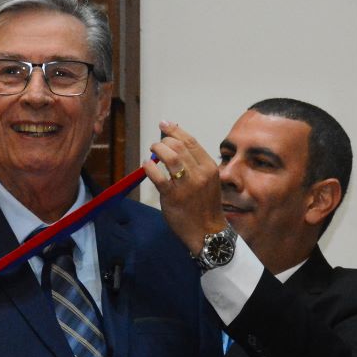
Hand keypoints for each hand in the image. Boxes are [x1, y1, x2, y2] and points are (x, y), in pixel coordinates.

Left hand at [145, 121, 227, 253]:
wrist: (207, 232)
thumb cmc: (205, 206)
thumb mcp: (208, 181)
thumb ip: (195, 164)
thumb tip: (176, 144)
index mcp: (209, 167)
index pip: (190, 141)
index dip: (175, 130)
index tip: (164, 124)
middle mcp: (200, 173)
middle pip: (178, 146)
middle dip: (164, 141)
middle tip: (157, 145)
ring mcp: (187, 185)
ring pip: (169, 156)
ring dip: (157, 150)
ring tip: (153, 152)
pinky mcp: (173, 196)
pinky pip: (157, 176)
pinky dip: (149, 167)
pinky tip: (147, 166)